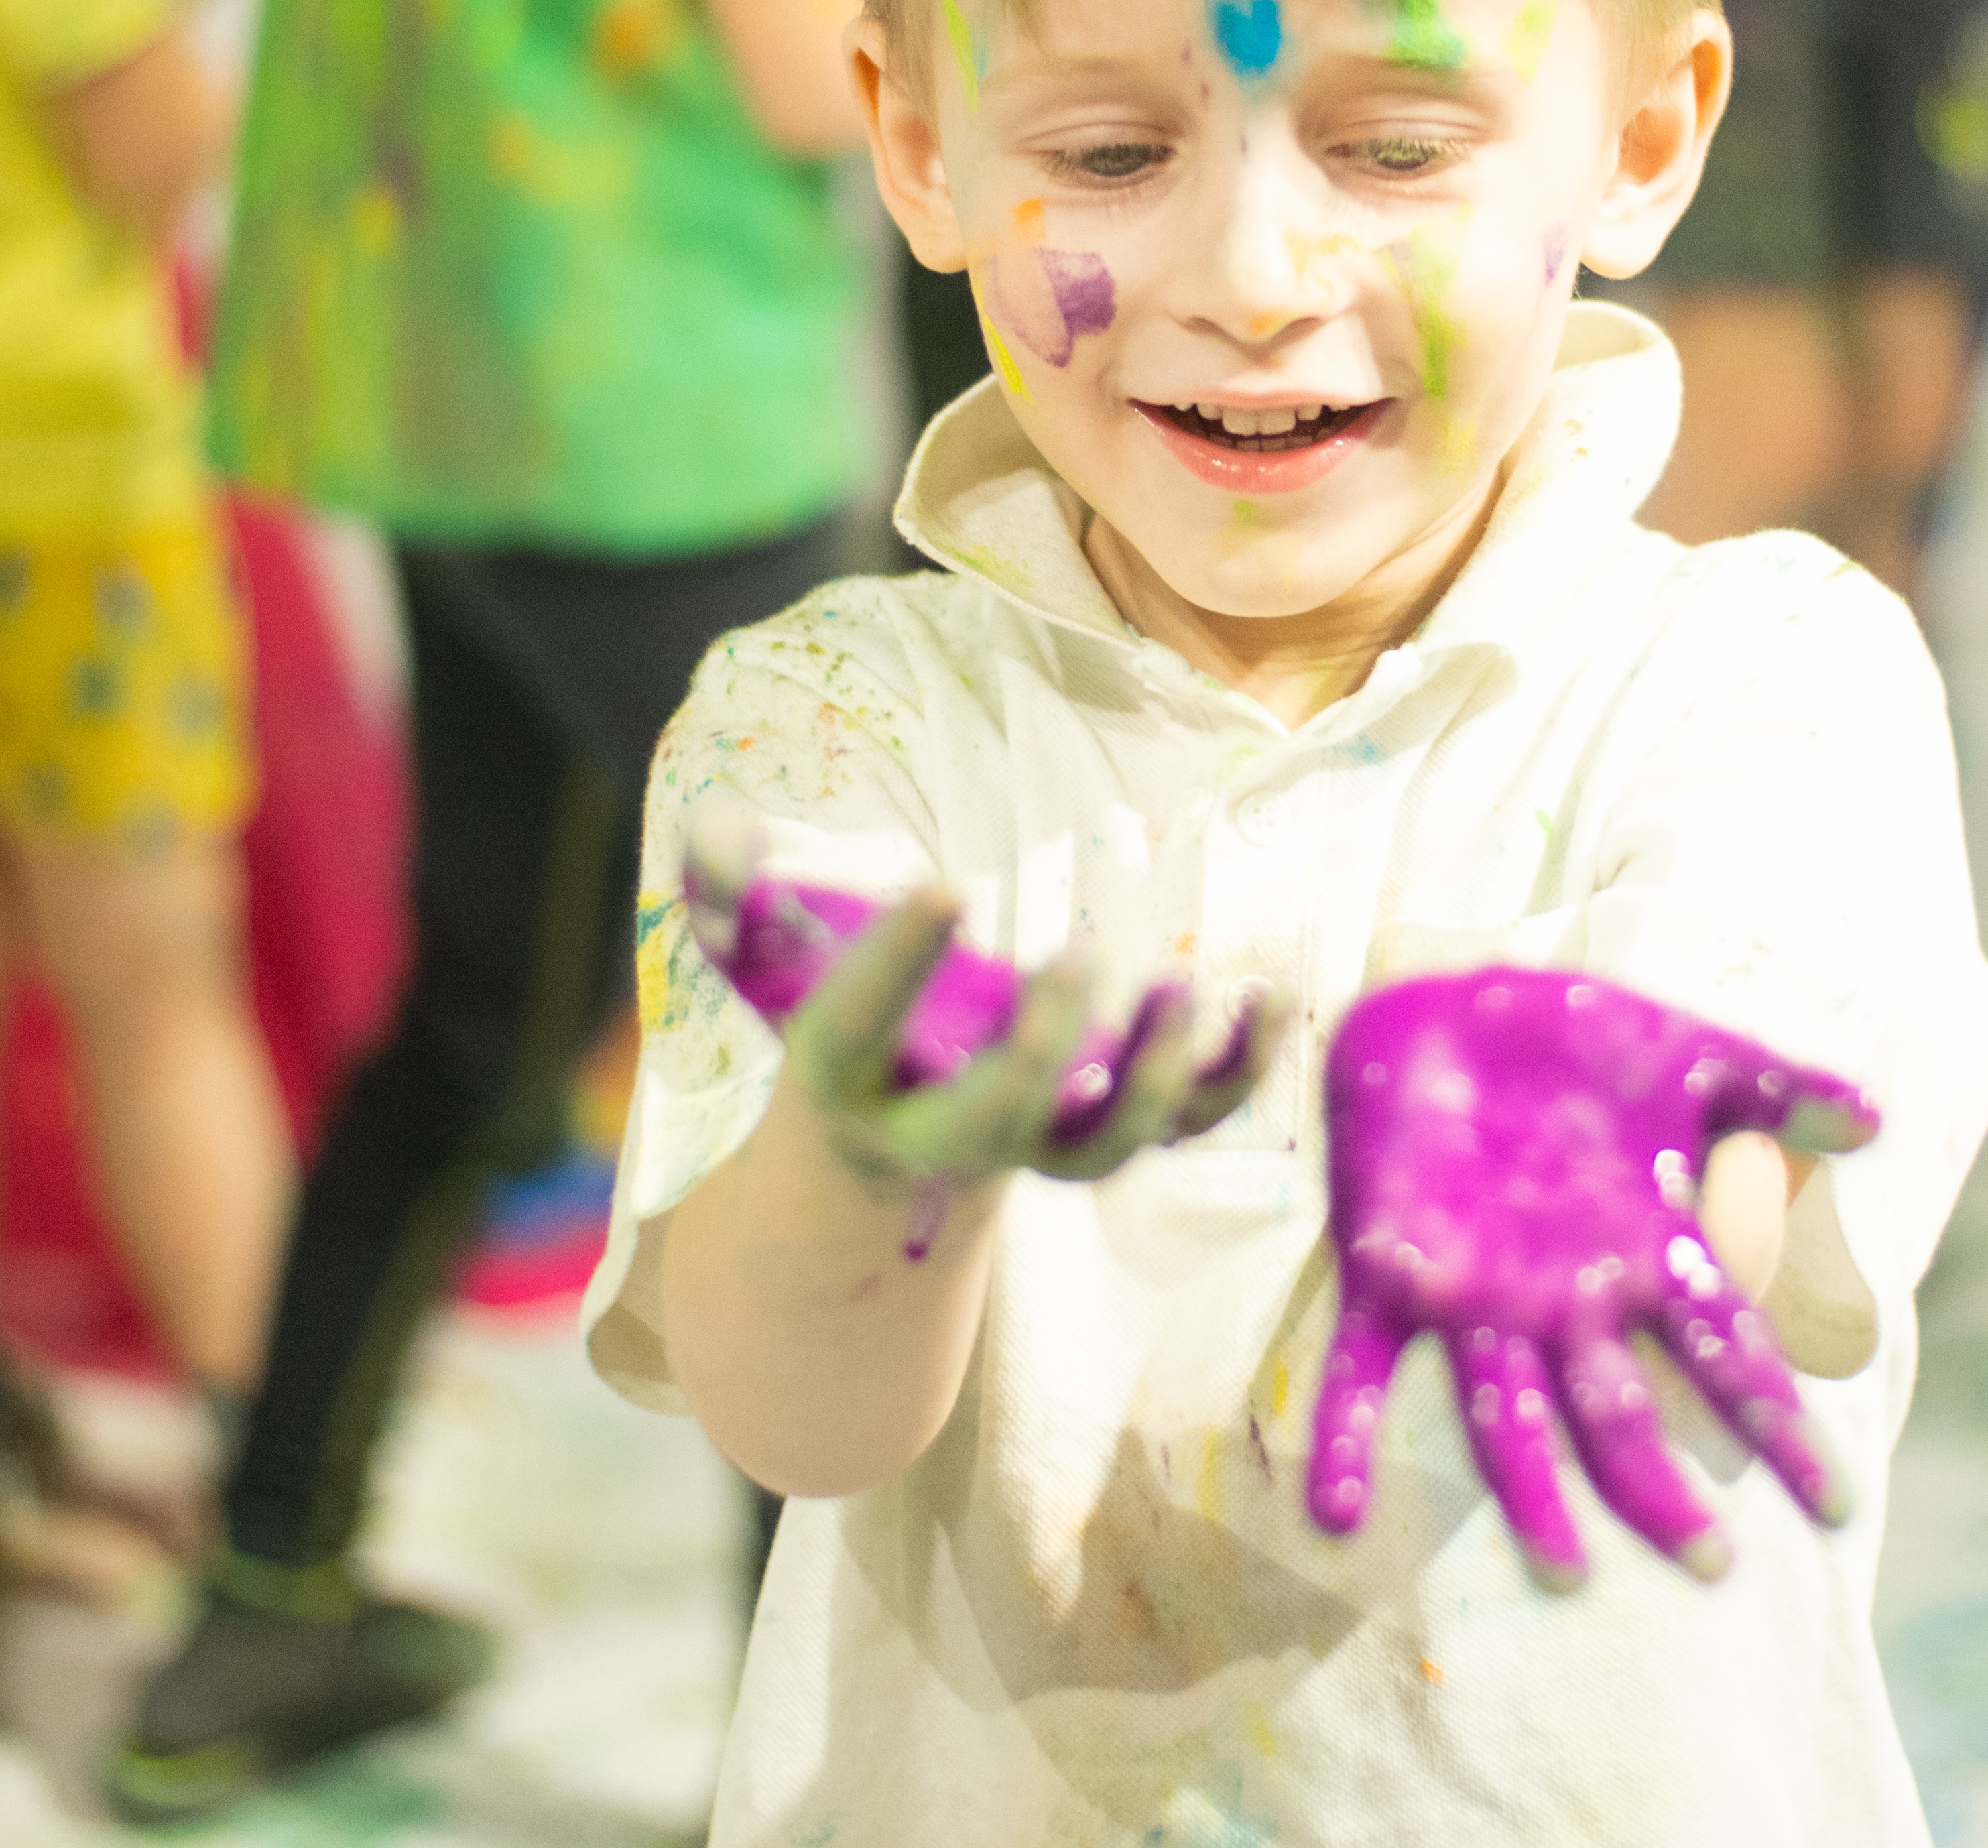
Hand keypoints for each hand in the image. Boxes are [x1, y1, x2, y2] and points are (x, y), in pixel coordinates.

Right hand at [683, 827, 1278, 1188]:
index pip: (855, 1031)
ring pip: (1102, 1150)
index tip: (940, 884)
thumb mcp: (766, 962)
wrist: (873, 1164)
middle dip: (1035, 1054)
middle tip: (1073, 957)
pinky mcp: (1105, 1130)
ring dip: (1155, 1081)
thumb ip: (737, 893)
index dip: (892, 965)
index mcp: (844, 1083)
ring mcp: (1034, 1142)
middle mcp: (940, 1132)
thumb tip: (714, 822)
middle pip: (994, 1121)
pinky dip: (1235, 1075)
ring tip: (1188, 992)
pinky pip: (1183, 1125)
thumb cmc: (824, 1028)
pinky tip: (1273, 1000)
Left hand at [1306, 967, 1879, 1585]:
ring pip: (1508, 1414)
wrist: (1454, 1002)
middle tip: (1710, 1564)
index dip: (1777, 1423)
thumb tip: (1876, 1117)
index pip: (1728, 1353)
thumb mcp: (1690, 1054)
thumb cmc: (1580, 1039)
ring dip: (1529, 1493)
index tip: (1835, 1502)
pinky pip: (1360, 1369)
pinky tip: (1332, 1514)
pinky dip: (1346, 1437)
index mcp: (1643, 1253)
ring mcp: (1477, 1295)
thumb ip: (1777, 1087)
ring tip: (1561, 1574)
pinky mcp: (1390, 1272)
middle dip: (1660, 1490)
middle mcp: (1566, 1297)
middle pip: (1622, 1413)